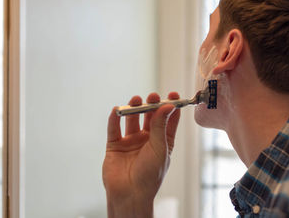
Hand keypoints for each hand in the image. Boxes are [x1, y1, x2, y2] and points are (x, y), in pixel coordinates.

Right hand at [102, 92, 180, 217]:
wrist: (130, 194)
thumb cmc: (150, 176)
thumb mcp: (160, 148)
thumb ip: (161, 126)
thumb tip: (167, 106)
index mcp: (162, 141)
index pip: (168, 120)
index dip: (171, 107)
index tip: (174, 95)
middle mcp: (147, 139)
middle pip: (150, 117)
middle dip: (151, 105)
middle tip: (153, 96)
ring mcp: (131, 142)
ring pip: (132, 120)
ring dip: (134, 108)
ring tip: (136, 99)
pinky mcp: (115, 146)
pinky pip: (114, 129)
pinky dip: (115, 118)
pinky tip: (117, 110)